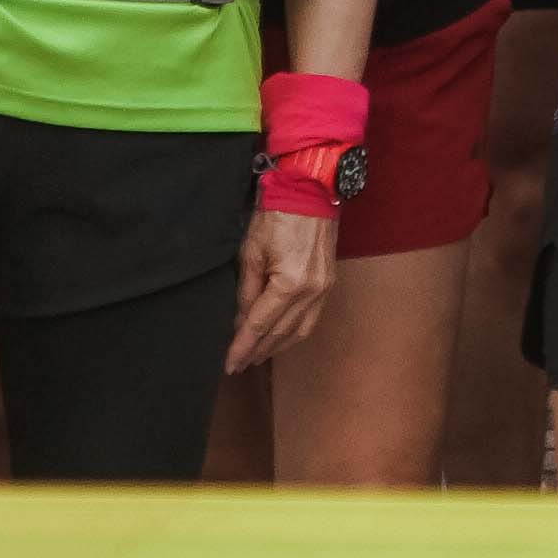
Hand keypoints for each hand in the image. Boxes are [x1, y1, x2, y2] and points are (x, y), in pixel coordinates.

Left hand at [226, 206, 338, 372]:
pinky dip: (294, 334)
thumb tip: (240, 322)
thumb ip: (246, 291)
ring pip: (299, 331)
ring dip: (277, 347)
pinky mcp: (329, 284)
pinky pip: (312, 319)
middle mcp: (311, 292)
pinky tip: (281, 338)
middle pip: (280, 333)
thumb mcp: (251, 253)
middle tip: (238, 365)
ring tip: (257, 357)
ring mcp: (324, 289)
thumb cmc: (277, 216)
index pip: (259, 325)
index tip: (229, 365)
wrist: (311, 192)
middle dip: (257, 351)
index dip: (242, 347)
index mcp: (289, 284)